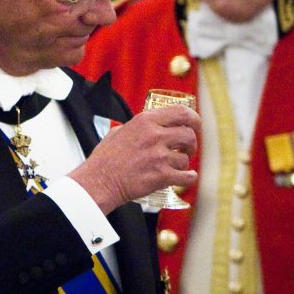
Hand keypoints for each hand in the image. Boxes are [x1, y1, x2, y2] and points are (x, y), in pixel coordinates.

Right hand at [68, 105, 200, 212]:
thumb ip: (139, 126)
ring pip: (186, 158)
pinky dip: (189, 178)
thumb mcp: (119, 131)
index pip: (181, 112)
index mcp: (145, 121)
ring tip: (174, 166)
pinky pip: (186, 176)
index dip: (194, 119)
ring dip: (183, 163)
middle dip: (191, 144)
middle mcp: (154, 135)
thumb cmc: (105, 159)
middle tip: (187, 150)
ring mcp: (158, 156)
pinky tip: (186, 177)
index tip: (195, 126)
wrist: (98, 182)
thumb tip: (152, 125)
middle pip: (189, 135)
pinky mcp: (161, 176)